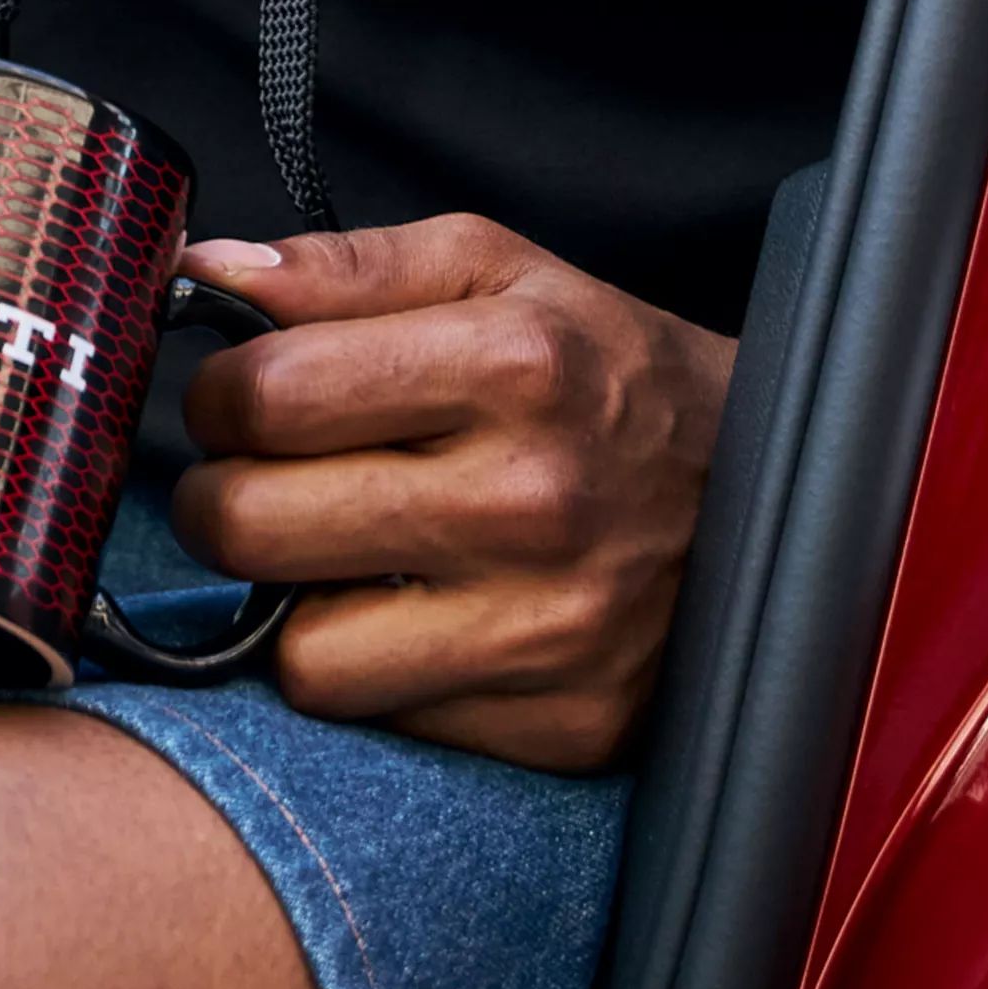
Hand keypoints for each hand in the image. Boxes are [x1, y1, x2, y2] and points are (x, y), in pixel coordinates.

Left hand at [175, 216, 736, 770]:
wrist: (783, 500)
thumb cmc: (612, 376)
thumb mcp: (503, 272)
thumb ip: (347, 266)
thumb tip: (204, 272)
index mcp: (514, 364)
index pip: (263, 396)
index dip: (218, 398)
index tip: (238, 403)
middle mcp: (530, 499)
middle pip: (251, 527)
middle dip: (223, 503)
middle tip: (259, 485)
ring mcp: (549, 625)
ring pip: (299, 653)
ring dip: (289, 607)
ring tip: (336, 559)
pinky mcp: (561, 722)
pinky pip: (380, 718)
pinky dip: (372, 672)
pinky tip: (412, 619)